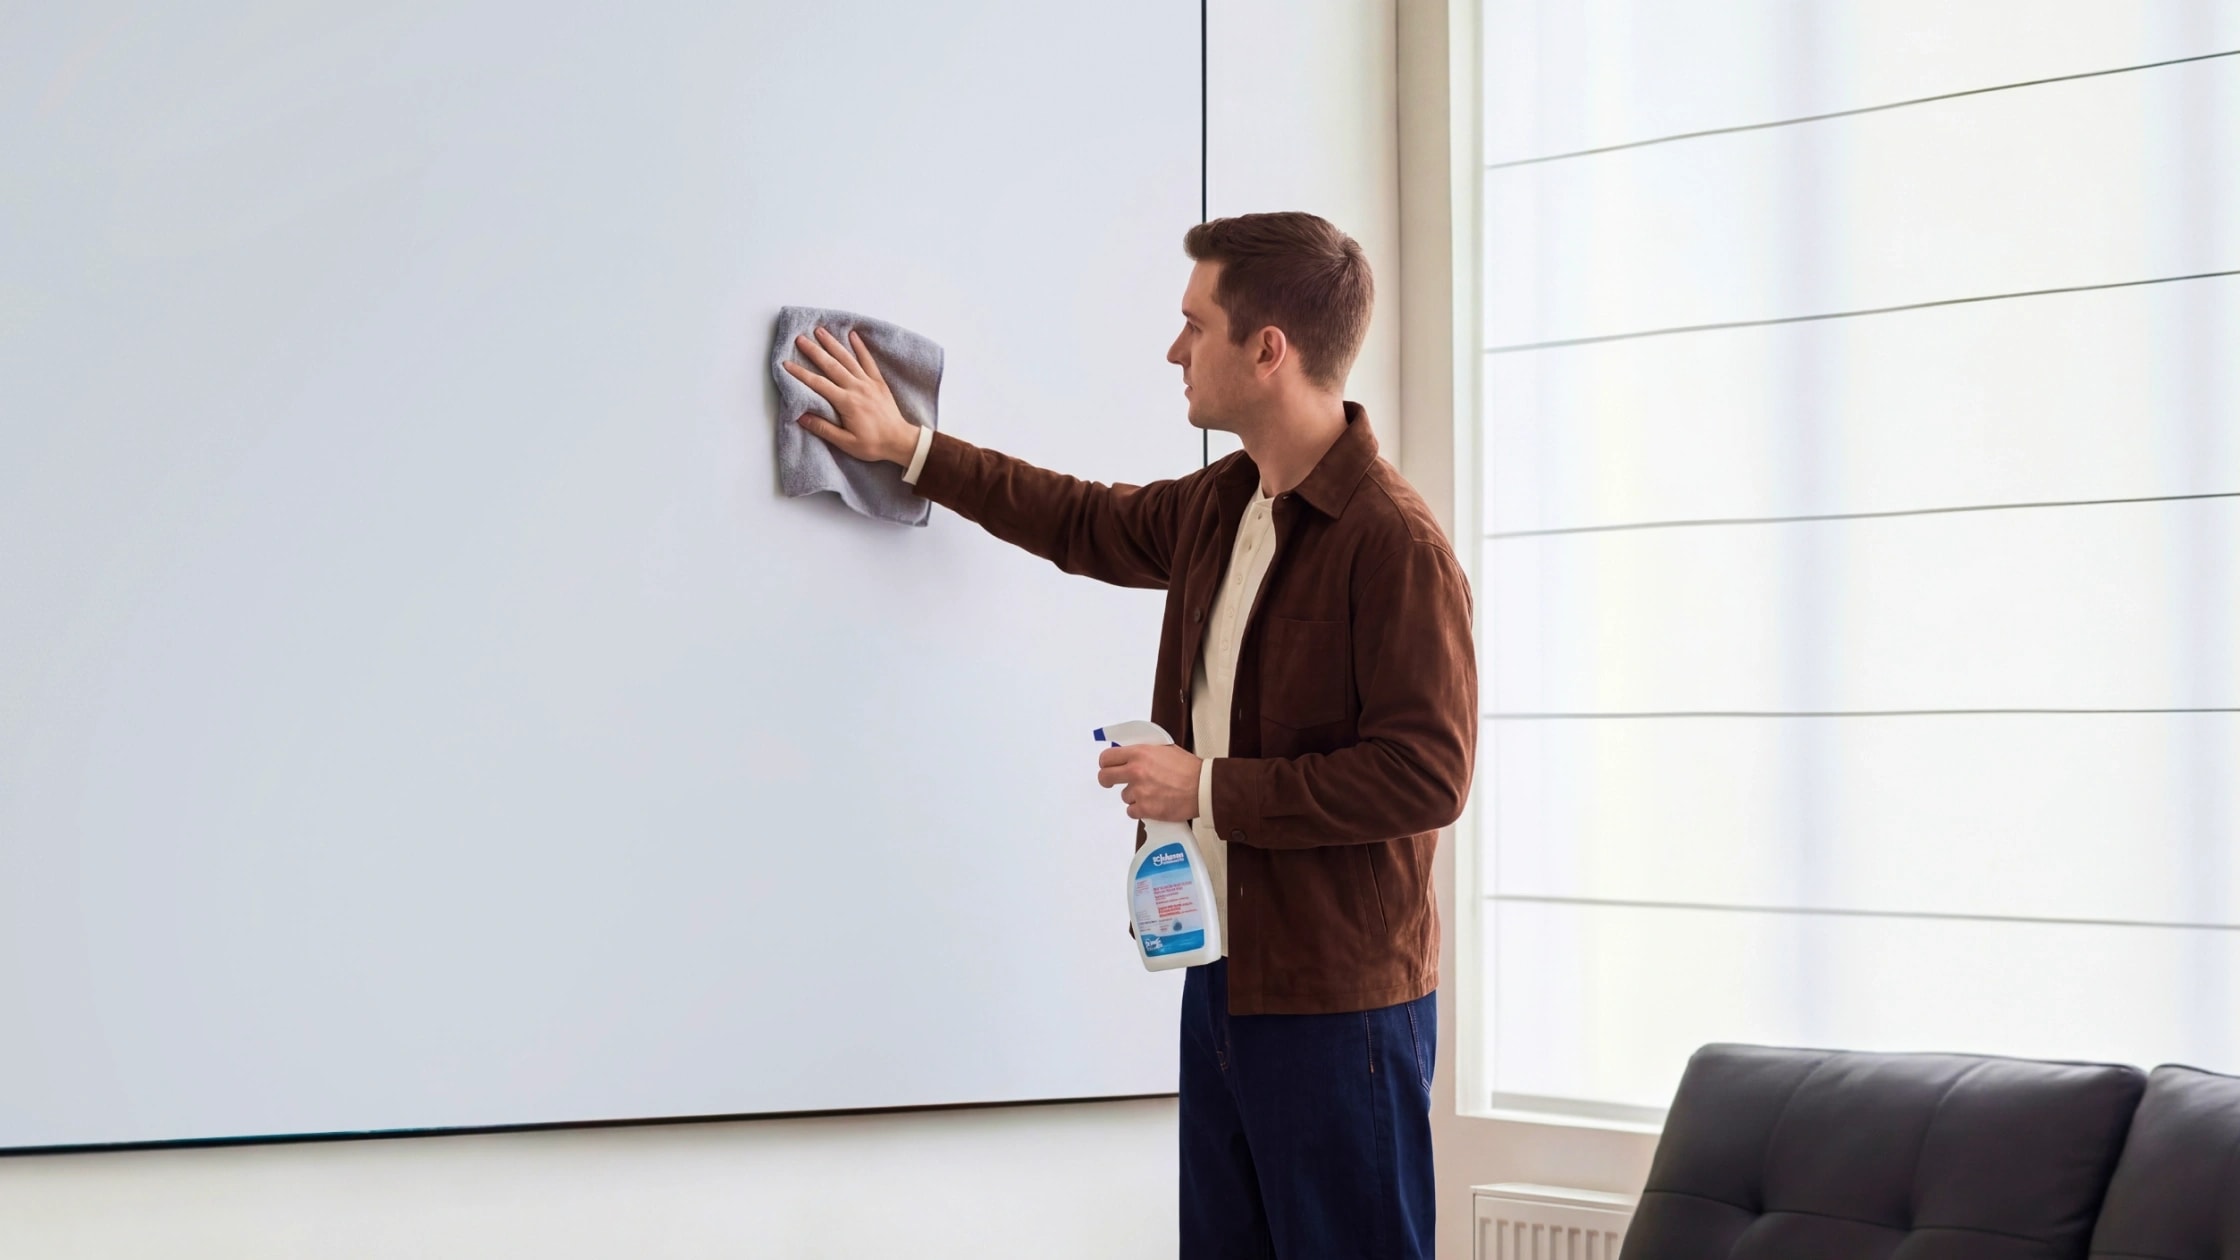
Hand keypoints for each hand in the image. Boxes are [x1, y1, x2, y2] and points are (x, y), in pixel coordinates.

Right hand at [781, 327, 920, 464]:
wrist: (900, 441)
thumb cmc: (873, 445)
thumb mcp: (846, 443)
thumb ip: (823, 428)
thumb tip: (801, 416)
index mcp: (846, 402)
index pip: (818, 384)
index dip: (801, 373)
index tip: (786, 364)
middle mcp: (856, 388)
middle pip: (831, 365)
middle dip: (814, 351)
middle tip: (800, 338)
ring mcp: (868, 383)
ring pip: (848, 359)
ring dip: (833, 343)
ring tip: (820, 331)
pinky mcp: (878, 382)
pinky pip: (868, 361)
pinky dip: (860, 347)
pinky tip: (853, 335)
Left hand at [1097, 744, 1201, 822]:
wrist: (1203, 787)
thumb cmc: (1189, 768)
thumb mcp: (1164, 749)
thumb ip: (1144, 752)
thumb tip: (1129, 755)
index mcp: (1140, 753)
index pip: (1107, 757)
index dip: (1106, 763)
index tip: (1108, 767)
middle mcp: (1136, 771)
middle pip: (1105, 777)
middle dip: (1107, 780)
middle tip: (1112, 782)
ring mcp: (1140, 791)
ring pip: (1124, 796)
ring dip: (1134, 796)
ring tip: (1152, 793)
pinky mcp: (1146, 809)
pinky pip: (1132, 812)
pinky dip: (1140, 810)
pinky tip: (1153, 804)